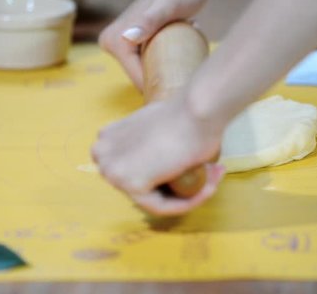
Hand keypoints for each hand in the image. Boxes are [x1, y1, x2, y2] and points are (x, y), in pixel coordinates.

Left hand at [91, 95, 225, 215]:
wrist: (196, 110)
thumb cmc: (185, 113)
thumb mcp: (159, 125)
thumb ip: (151, 146)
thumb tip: (163, 164)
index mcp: (106, 137)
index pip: (136, 168)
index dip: (169, 172)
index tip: (190, 166)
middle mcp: (102, 154)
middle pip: (144, 184)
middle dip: (178, 186)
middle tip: (209, 175)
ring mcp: (112, 171)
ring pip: (154, 198)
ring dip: (187, 196)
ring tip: (214, 179)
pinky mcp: (130, 185)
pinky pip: (163, 206)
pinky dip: (187, 202)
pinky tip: (209, 189)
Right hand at [99, 0, 207, 89]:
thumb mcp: (168, 7)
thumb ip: (150, 19)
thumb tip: (128, 38)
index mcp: (114, 41)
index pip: (138, 80)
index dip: (162, 92)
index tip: (186, 95)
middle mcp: (111, 42)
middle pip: (141, 77)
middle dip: (164, 84)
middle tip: (191, 79)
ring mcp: (122, 42)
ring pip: (147, 71)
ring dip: (166, 76)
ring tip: (189, 69)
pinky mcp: (133, 40)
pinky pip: (149, 62)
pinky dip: (165, 67)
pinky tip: (184, 65)